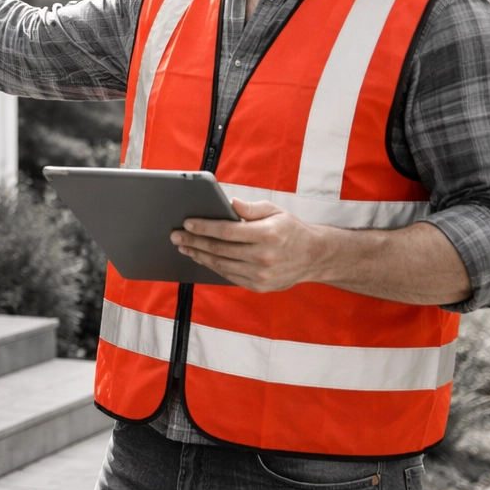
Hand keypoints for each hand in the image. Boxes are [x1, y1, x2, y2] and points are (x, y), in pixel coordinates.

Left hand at [170, 198, 328, 292]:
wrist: (313, 257)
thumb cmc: (290, 230)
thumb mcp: (275, 211)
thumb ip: (251, 208)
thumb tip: (230, 203)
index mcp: (267, 235)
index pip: (227, 231)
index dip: (204, 227)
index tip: (187, 223)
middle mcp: (264, 257)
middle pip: (219, 250)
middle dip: (194, 242)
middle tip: (176, 236)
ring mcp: (261, 275)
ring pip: (221, 265)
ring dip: (198, 256)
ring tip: (183, 247)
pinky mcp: (259, 286)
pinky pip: (229, 276)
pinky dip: (212, 267)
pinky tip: (201, 258)